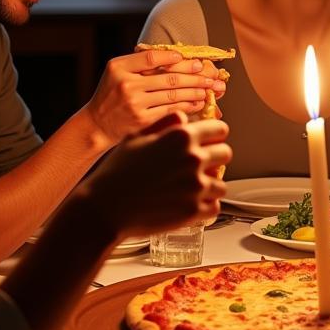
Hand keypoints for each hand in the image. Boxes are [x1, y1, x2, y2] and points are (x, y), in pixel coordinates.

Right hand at [85, 50, 227, 146]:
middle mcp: (126, 84)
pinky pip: (170, 109)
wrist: (97, 124)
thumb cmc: (111, 95)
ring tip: (209, 89)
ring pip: (173, 94)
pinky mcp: (142, 120)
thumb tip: (177, 56)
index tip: (191, 59)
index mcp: (119, 67)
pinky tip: (198, 103)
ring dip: (195, 91)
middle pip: (168, 77)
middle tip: (209, 74)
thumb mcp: (117, 73)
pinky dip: (187, 105)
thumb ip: (139, 64)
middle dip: (194, 76)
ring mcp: (135, 103)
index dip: (174, 57)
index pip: (151, 58)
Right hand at [86, 113, 230, 237]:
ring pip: (221, 183)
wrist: (104, 209)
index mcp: (181, 136)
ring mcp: (196, 186)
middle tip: (200, 166)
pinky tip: (191, 203)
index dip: (214, 135)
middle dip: (214, 158)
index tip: (211, 140)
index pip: (220, 129)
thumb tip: (183, 118)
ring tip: (191, 188)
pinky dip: (205, 206)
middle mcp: (193, 158)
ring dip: (209, 185)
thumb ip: (165, 123)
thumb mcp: (137, 137)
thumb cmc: (116, 173)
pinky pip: (215, 206)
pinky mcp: (194, 211)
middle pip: (225, 154)